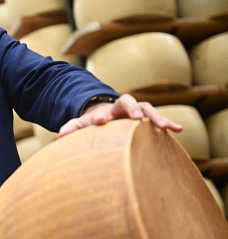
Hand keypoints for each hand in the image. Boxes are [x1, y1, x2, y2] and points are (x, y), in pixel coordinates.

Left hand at [58, 93, 182, 137]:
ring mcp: (136, 112)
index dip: (101, 115)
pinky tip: (178, 130)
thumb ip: (71, 128)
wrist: (108, 115)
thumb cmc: (94, 123)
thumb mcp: (82, 124)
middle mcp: (122, 108)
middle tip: (135, 118)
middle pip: (128, 102)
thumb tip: (60, 135)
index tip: (100, 121)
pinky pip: (159, 119)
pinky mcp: (147, 119)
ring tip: (164, 127)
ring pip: (147, 109)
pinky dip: (168, 122)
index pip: (102, 109)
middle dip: (132, 109)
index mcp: (105, 110)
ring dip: (156, 117)